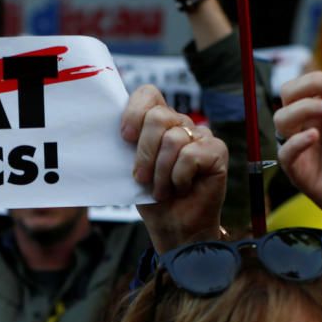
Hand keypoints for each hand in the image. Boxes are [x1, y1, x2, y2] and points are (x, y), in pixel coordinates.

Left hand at [122, 85, 227, 252]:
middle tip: (140, 177)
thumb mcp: (129, 167)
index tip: (125, 137)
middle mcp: (180, 124)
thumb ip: (124, 144)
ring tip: (161, 189)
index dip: (134, 111)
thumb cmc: (149, 196)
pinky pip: (191, 155)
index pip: (148, 94)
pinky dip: (179, 177)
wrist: (173, 226)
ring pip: (172, 139)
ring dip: (161, 172)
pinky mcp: (217, 150)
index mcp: (157, 122)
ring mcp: (200, 135)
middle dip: (144, 152)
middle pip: (158, 117)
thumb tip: (105, 127)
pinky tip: (182, 187)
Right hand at [274, 71, 321, 287]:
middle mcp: (308, 126)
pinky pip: (285, 153)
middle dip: (316, 83)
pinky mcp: (298, 171)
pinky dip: (296, 142)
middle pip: (291, 91)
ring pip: (282, 118)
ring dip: (305, 108)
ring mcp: (300, 147)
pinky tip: (313, 136)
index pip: (318, 84)